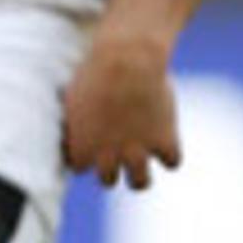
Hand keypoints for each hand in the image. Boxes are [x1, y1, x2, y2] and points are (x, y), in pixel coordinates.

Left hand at [62, 25, 180, 189]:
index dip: (87, 154)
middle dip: (111, 167)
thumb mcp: (73, 97)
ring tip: (140, 157)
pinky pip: (172, 162)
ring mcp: (137, 152)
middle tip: (117, 148)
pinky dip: (171, 152)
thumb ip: (74, 121)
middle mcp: (107, 156)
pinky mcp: (164, 141)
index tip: (92, 140)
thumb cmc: (95, 70)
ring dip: (140, 174)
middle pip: (107, 180)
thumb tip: (70, 127)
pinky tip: (165, 138)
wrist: (126, 59)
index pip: (79, 167)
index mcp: (81, 147)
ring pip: (139, 184)